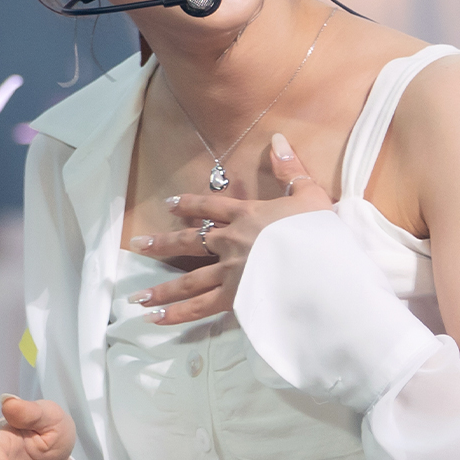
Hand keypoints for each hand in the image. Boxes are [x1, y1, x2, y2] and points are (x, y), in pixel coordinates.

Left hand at [127, 133, 333, 323]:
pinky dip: (177, 313)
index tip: (170, 205)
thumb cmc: (319, 231)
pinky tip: (156, 318)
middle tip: (138, 245)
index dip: (189, 205)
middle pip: (190, 242)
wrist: (321, 264)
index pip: (211, 207)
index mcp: (248, 216)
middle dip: (162, 244)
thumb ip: (291, 169)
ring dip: (161, 288)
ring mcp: (230, 271)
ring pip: (188, 280)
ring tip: (137, 297)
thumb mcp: (310, 193)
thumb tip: (277, 140)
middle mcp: (232, 242)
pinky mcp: (235, 298)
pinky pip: (200, 307)